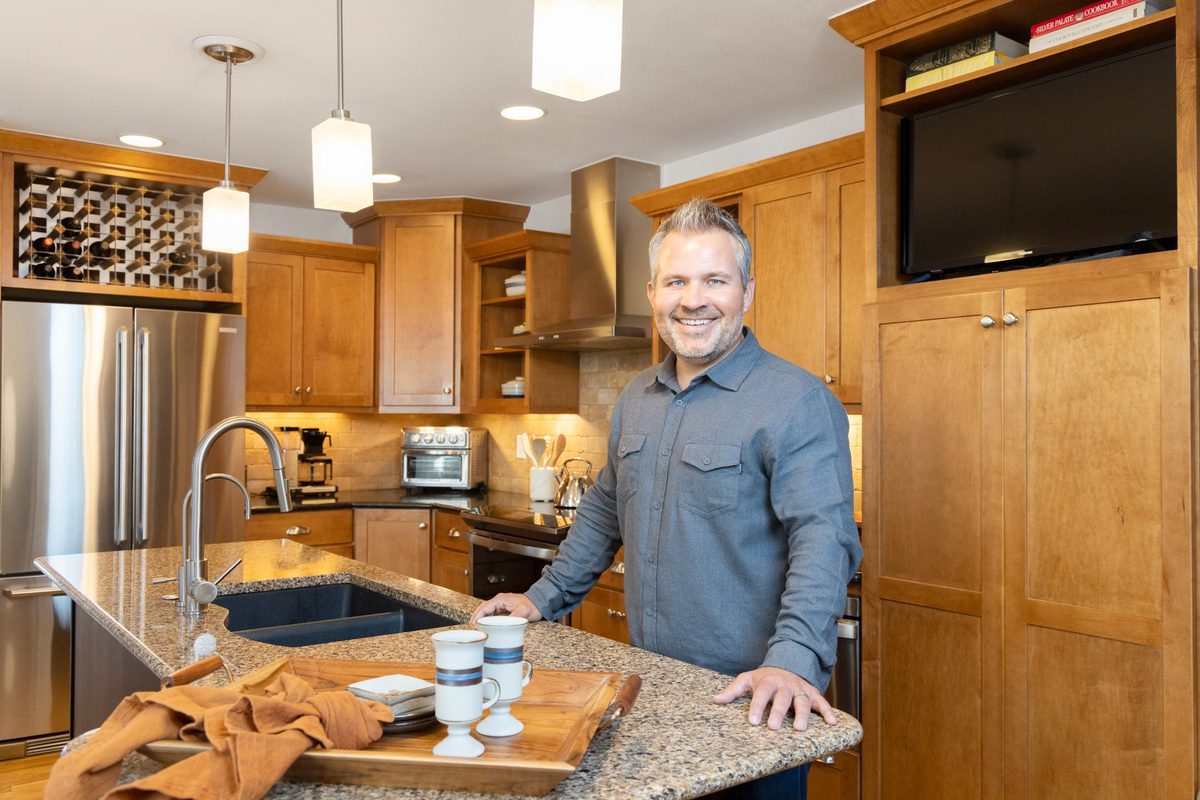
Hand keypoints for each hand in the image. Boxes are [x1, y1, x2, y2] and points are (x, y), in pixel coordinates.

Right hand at [469, 593, 542, 623]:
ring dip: (481, 618)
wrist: (539, 603)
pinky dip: (487, 619)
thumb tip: (503, 625)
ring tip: (476, 628)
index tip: (473, 624)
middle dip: (476, 617)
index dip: (477, 616)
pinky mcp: (504, 609)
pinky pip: (492, 614)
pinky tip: (486, 626)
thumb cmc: (532, 606)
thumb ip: (512, 617)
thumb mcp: (523, 612)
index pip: (484, 607)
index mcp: (500, 599)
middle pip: (483, 609)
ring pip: (486, 611)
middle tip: (471, 628)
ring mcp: (501, 604)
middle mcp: (499, 601)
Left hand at [713, 667, 836, 730]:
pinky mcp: (813, 694)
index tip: (753, 721)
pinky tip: (832, 723)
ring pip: (802, 702)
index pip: (762, 694)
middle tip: (773, 727)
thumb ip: (733, 691)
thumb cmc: (765, 678)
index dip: (757, 707)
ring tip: (798, 728)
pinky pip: (822, 703)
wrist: (787, 664)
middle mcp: (785, 685)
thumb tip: (716, 700)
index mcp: (768, 681)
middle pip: (782, 699)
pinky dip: (828, 712)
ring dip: (801, 715)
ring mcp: (800, 689)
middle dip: (778, 712)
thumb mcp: (747, 679)